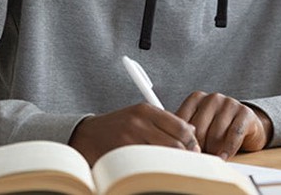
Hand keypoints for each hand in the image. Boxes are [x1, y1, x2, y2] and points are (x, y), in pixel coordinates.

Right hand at [68, 103, 199, 164]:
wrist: (86, 135)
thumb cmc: (117, 127)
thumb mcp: (139, 116)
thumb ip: (164, 121)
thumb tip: (192, 132)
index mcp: (146, 110)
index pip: (182, 127)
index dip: (192, 141)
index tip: (194, 150)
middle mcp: (139, 123)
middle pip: (176, 144)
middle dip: (185, 155)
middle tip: (187, 163)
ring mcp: (130, 139)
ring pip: (164, 156)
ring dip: (172, 164)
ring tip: (172, 167)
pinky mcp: (122, 155)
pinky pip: (149, 166)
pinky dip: (156, 169)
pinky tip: (156, 170)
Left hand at [176, 91, 271, 159]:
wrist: (247, 126)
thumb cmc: (217, 129)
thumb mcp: (199, 127)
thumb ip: (186, 133)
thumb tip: (173, 148)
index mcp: (196, 98)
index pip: (183, 122)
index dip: (183, 142)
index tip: (183, 154)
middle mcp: (212, 98)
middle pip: (199, 130)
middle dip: (199, 148)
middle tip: (198, 160)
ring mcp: (229, 103)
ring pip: (215, 135)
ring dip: (214, 151)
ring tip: (213, 158)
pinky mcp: (245, 112)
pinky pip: (234, 134)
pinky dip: (228, 149)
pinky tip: (224, 157)